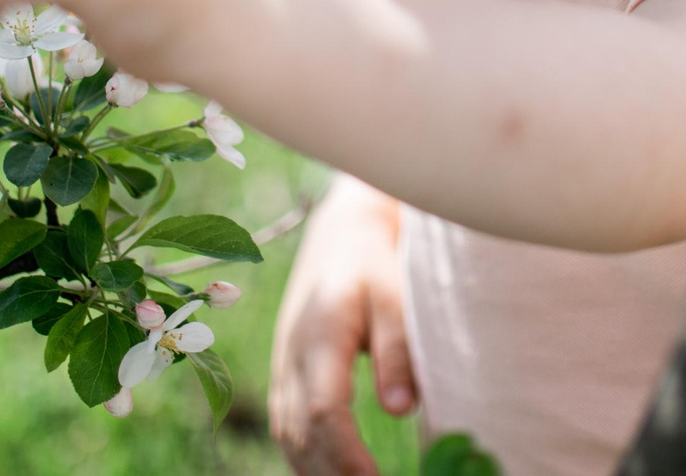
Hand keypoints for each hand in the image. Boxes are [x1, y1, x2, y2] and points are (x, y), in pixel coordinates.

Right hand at [271, 179, 415, 475]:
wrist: (340, 235)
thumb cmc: (375, 262)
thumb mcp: (396, 295)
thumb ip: (399, 350)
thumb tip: (402, 411)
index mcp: (320, 334)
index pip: (323, 411)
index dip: (347, 454)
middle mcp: (292, 356)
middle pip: (301, 434)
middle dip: (333, 474)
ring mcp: (283, 367)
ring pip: (288, 435)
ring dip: (317, 471)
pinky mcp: (286, 374)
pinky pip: (287, 427)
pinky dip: (306, 457)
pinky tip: (332, 474)